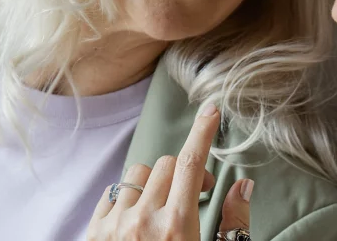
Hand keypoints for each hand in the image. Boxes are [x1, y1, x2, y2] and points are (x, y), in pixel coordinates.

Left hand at [87, 104, 252, 239]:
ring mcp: (114, 228)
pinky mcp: (93, 236)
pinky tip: (138, 221)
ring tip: (164, 209)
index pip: (191, 162)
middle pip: (167, 166)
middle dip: (184, 173)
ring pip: (138, 176)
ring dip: (155, 184)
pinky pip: (112, 195)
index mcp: (177, 227)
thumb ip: (233, 222)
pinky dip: (128, 200)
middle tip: (196, 196)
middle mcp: (143, 221)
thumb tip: (243, 186)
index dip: (203, 131)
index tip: (211, 109)